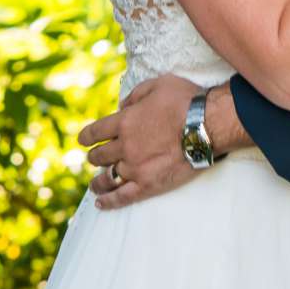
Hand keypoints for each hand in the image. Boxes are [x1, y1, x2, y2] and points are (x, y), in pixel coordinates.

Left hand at [78, 74, 200, 211]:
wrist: (207, 126)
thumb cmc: (185, 102)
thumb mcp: (158, 85)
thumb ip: (136, 95)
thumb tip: (123, 105)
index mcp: (124, 122)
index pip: (96, 131)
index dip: (87, 136)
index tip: (82, 140)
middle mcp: (125, 147)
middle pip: (100, 156)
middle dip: (95, 156)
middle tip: (95, 158)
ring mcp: (135, 168)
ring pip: (108, 178)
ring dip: (98, 181)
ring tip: (94, 184)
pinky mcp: (148, 184)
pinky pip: (123, 196)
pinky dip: (109, 201)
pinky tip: (100, 203)